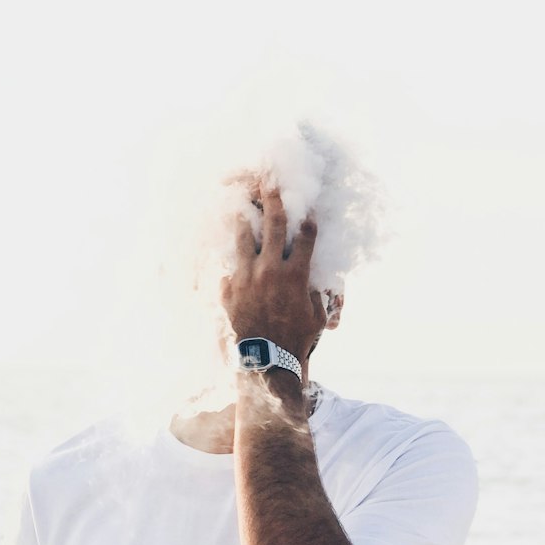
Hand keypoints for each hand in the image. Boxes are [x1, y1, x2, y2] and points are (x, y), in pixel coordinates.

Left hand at [220, 181, 325, 362]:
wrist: (268, 362)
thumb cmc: (297, 340)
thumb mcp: (315, 315)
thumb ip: (312, 292)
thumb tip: (309, 281)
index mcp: (295, 275)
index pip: (306, 237)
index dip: (308, 220)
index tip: (308, 210)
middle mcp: (270, 270)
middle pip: (274, 225)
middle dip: (274, 200)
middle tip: (271, 183)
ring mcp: (246, 278)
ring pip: (244, 238)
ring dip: (246, 219)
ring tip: (242, 204)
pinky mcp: (229, 290)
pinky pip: (229, 267)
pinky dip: (232, 259)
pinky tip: (228, 248)